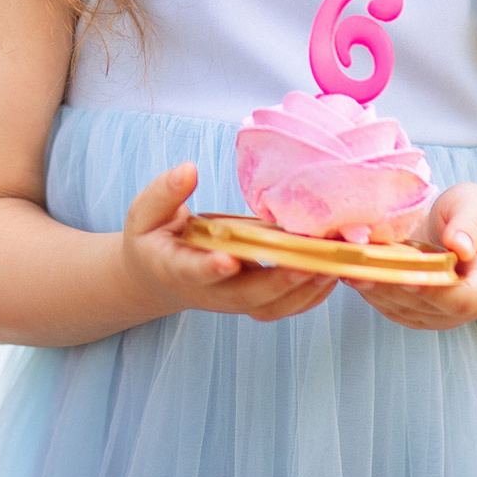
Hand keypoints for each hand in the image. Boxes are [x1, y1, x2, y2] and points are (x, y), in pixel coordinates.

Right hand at [120, 163, 337, 323]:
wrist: (158, 277)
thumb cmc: (152, 238)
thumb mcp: (144, 213)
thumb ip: (164, 193)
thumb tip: (188, 169)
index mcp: (176, 267)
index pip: (193, 271)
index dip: (211, 268)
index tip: (230, 259)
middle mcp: (208, 291)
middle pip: (246, 296)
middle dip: (279, 282)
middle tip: (310, 262)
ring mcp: (231, 301)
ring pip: (270, 307)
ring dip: (303, 291)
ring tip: (332, 265)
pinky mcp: (251, 302)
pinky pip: (283, 307)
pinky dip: (310, 296)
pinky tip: (332, 273)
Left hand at [355, 183, 476, 331]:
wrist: (465, 231)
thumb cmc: (473, 213)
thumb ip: (470, 223)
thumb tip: (459, 245)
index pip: (466, 298)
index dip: (435, 292)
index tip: (407, 275)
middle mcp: (469, 305)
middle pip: (429, 307)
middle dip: (392, 288)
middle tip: (361, 268)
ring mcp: (443, 313)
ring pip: (407, 311)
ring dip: (377, 291)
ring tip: (349, 268)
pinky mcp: (420, 312)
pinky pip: (395, 308)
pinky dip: (373, 292)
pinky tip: (353, 273)